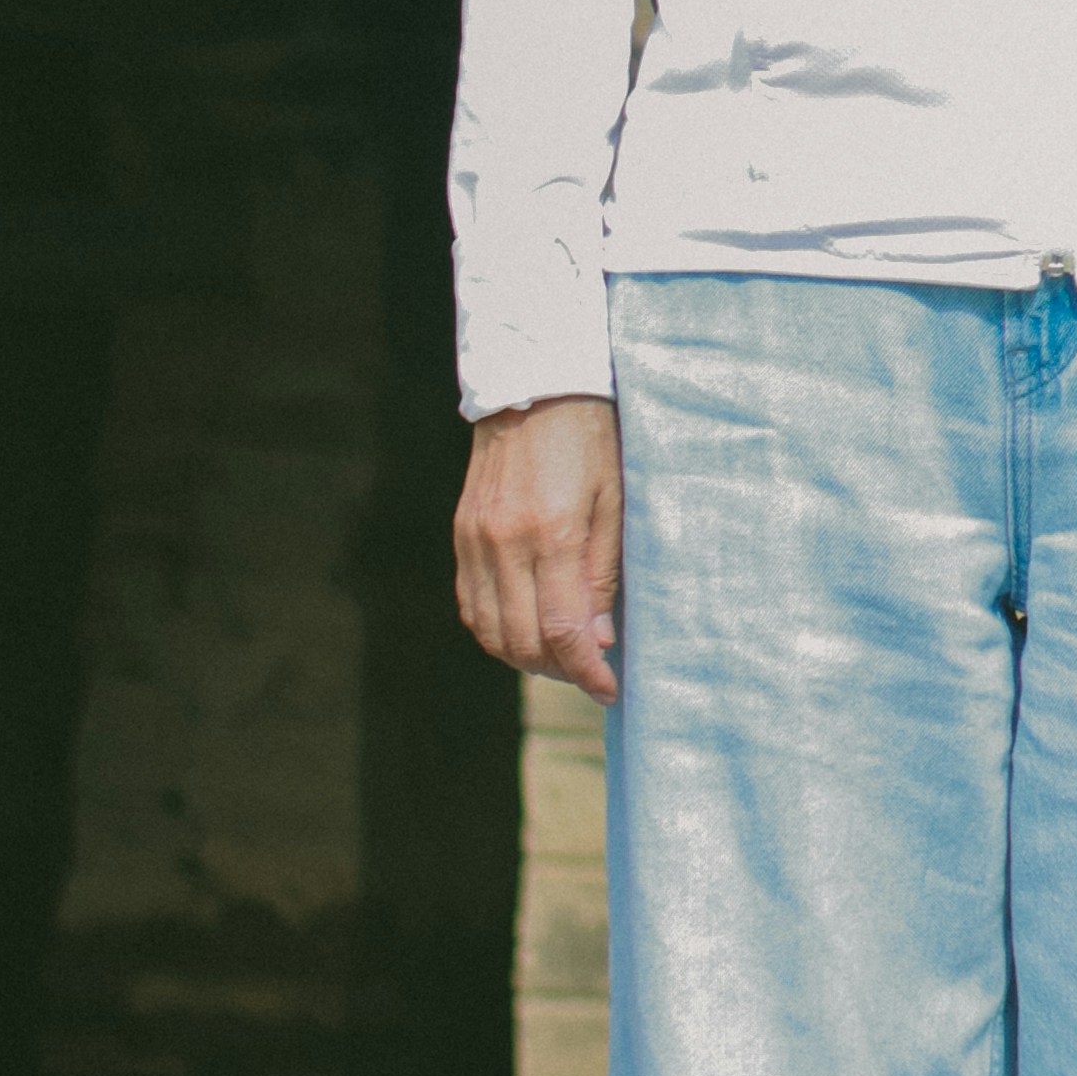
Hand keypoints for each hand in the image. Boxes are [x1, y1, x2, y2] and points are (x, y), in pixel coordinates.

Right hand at [454, 391, 625, 700]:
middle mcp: (504, 542)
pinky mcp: (462, 533)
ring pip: (489, 631)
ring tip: (560, 656)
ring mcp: (475, 539)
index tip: (609, 690)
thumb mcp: (615, 501)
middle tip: (590, 671)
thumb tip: (599, 639)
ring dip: (524, 656)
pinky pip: (470, 604)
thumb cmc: (590, 439)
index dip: (586, 671)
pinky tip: (524, 628)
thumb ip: (602, 572)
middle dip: (558, 669)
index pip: (562, 629)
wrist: (535, 385)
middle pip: (522, 641)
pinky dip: (496, 630)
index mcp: (551, 532)